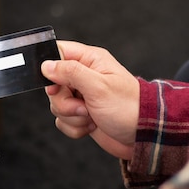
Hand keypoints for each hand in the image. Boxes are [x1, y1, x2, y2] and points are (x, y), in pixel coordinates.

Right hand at [41, 41, 139, 159]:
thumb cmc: (128, 107)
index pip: (58, 53)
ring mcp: (81, 97)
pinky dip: (75, 127)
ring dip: (71, 116)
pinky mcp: (80, 116)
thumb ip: (71, 72)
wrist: (142, 135)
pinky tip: (91, 126)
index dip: (51, 70)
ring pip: (56, 105)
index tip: (56, 86)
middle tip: (83, 106)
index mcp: (90, 61)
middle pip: (53, 84)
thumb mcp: (98, 86)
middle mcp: (83, 77)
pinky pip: (63, 121)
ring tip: (91, 117)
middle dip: (64, 102)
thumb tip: (46, 65)